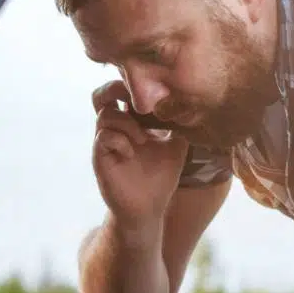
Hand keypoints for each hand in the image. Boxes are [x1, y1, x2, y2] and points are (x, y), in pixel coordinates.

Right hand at [89, 80, 188, 224]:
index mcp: (130, 122)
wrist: (150, 207)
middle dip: (117, 90)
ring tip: (144, 140)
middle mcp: (115, 129)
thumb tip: (192, 100)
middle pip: (101, 95)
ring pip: (105, 115)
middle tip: (138, 102)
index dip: (132, 85)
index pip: (122, 92)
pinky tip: (133, 152)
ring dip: (127, 123)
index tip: (153, 93)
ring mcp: (106, 143)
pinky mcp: (101, 159)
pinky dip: (120, 140)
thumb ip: (178, 121)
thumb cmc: (161, 176)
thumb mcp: (176, 143)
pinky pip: (104, 137)